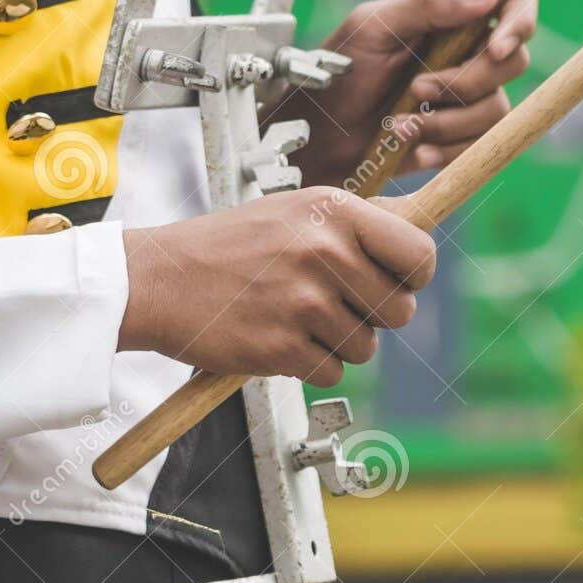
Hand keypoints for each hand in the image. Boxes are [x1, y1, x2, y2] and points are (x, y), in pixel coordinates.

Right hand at [119, 189, 435, 385]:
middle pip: (400, 311)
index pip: (420, 254)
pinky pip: (332, 373)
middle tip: (335, 303)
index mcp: (335, 210)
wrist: (158, 279)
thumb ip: (362, 220)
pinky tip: (278, 337)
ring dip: (339, 342)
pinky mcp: (282, 347)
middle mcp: (324, 251)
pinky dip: (310, 366)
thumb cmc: (234, 243)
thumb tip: (424, 218)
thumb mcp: (299, 209)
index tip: (398, 281)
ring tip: (296, 316)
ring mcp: (303, 301)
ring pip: (366, 347)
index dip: (415, 276)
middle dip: (375, 316)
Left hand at [281, 0, 538, 187]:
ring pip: (497, 108)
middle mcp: (467, 48)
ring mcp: (467, 93)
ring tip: (401, 124)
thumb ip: (428, 4)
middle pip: (514, 60)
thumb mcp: (373, 26)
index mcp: (451, 9)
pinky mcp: (462, 133)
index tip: (497, 48)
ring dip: (448, 122)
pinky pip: (480, 144)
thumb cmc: (338, 73)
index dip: (520, 19)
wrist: (320, 137)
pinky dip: (445, 149)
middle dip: (469, 82)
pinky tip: (411, 146)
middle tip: (418, 88)